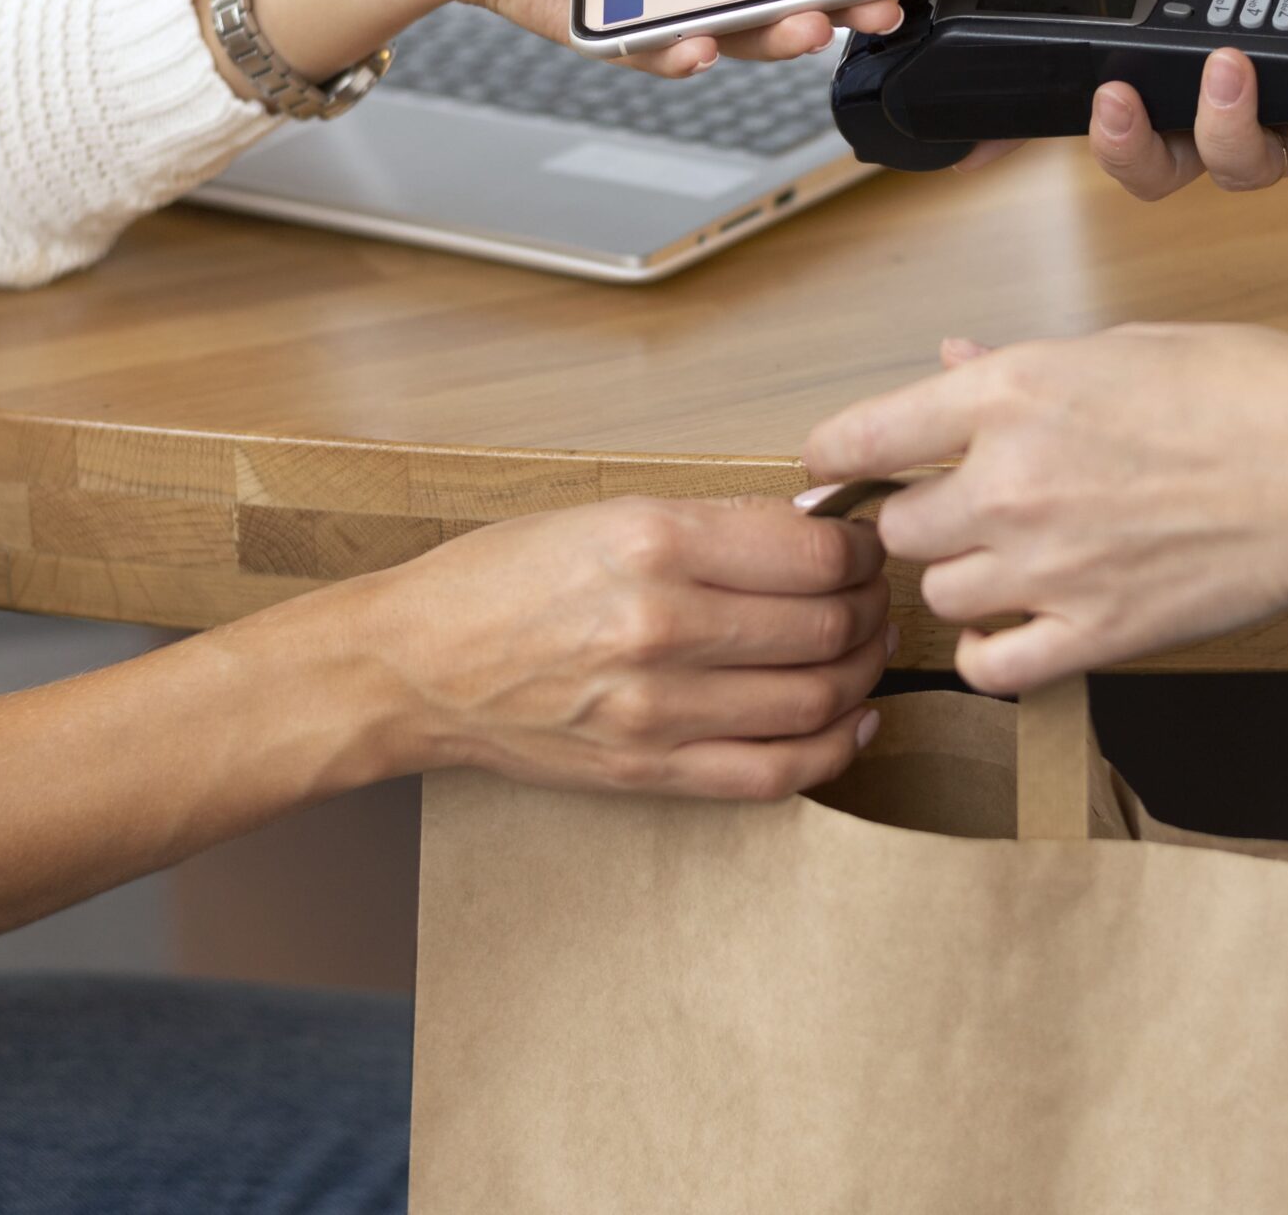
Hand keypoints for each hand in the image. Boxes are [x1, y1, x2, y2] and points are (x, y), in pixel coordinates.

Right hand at [312, 496, 892, 798]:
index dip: (862, 547)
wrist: (412, 666)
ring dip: (863, 674)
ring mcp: (657, 709)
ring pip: (816, 700)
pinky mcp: (649, 770)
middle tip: (876, 594)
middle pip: (827, 625)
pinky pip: (775, 773)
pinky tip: (852, 722)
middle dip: (872, 607)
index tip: (865, 543)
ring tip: (864, 650)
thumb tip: (818, 524)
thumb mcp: (606, 513)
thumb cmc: (501, 579)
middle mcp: (662, 625)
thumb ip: (716, 524)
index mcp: (653, 542)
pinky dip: (834, 749)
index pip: (814, 550)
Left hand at [801, 327, 1287, 690]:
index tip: (833, 471)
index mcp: (1013, 394)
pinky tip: (1014, 626)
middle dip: (915, 520)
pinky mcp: (1096, 635)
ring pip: (937, 596)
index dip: (833, 459)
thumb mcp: (1120, 349)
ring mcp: (1050, 567)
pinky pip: (990, 667)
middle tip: (955, 512)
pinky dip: (989, 654)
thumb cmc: (1248, 393)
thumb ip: (1015, 368)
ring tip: (1007, 561)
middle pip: (896, 528)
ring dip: (958, 582)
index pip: (862, 436)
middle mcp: (1012, 482)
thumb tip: (949, 362)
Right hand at [959, 0, 1287, 193]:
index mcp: (1209, 60)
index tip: (1043, 111)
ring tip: (1236, 65)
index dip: (1086, 121)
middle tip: (1122, 101)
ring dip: (1224, 124)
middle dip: (1129, 146)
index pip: (1128, 107)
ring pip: (1238, 169)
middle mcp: (1246, 107)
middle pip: (1161, 167)